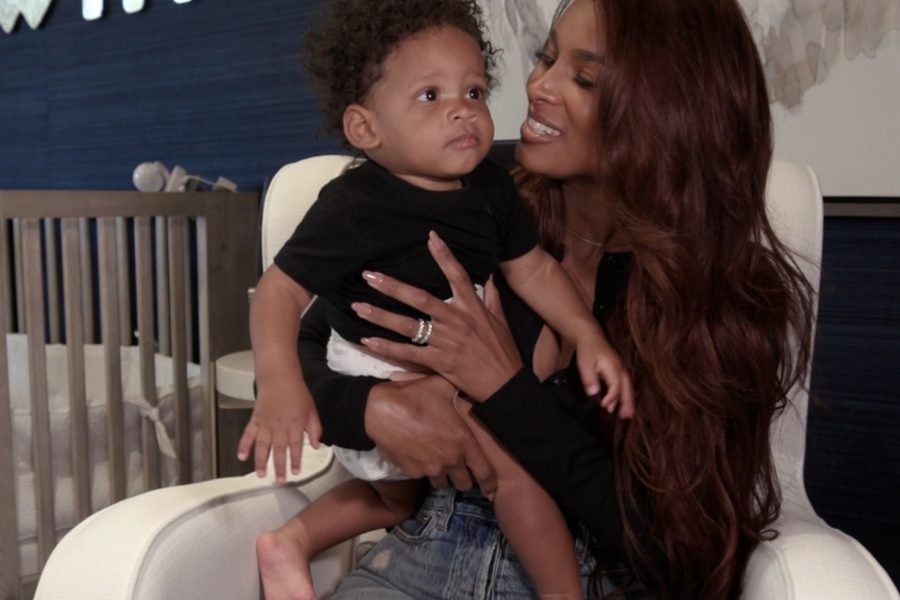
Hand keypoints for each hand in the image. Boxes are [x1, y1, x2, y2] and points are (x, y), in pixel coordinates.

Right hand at [236, 374, 321, 482]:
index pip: (295, 447)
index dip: (295, 461)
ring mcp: (265, 424)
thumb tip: (316, 445)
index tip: (296, 472)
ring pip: (262, 447)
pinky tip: (241, 457)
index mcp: (295, 425)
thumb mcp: (312, 410)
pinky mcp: (255, 420)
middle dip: (280, 468)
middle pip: (279, 451)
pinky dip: (243, 446)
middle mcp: (279, 427)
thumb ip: (315, 429)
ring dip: (261, 462)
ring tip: (262, 475)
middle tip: (280, 481)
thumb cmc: (297, 392)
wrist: (279, 377)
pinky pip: (248, 435)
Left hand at [352, 231, 522, 401]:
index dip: (444, 256)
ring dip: (381, 316)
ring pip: (408, 326)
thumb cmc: (504, 352)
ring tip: (359, 308)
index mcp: (472, 308)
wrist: (506, 385)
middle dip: (393, 286)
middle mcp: (456, 321)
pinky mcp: (439, 362)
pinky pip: (408, 353)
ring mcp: (446, 342)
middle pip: (420, 299)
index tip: (430, 237)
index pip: (458, 276)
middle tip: (369, 276)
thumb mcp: (501, 321)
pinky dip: (388, 348)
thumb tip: (490, 277)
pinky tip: (369, 341)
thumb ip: (492, 297)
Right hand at [365, 374, 496, 496]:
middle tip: (460, 470)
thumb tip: (470, 387)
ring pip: (443, 482)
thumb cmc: (414, 395)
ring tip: (437, 461)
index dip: (490, 483)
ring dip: (443, 475)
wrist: (379, 410)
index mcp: (463, 441)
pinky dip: (423, 469)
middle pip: (464, 484)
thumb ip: (460, 393)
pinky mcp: (412, 472)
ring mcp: (430, 468)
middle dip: (464, 478)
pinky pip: (423, 476)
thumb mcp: (443, 386)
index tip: (491, 490)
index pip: (484, 472)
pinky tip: (418, 455)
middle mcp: (450, 459)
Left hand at [575, 333, 634, 418]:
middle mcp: (620, 369)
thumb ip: (589, 379)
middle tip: (627, 418)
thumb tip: (594, 394)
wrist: (591, 337)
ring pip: (627, 387)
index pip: (615, 386)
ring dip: (628, 401)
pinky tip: (621, 404)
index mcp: (613, 368)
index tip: (603, 407)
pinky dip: (625, 395)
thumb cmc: (587, 351)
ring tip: (627, 415)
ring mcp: (621, 369)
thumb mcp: (584, 364)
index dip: (611, 398)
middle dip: (627, 403)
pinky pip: (625, 385)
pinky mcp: (618, 370)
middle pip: (626, 388)